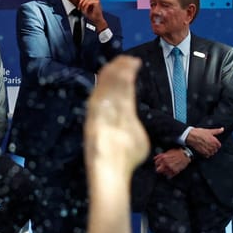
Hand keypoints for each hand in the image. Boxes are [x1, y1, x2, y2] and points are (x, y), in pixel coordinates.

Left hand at [75, 0, 107, 29]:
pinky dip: (85, 7)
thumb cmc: (91, 15)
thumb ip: (82, 2)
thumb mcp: (84, 8)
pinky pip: (88, 2)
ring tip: (83, 10)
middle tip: (79, 8)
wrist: (96, 20)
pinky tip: (85, 11)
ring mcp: (96, 0)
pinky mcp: (97, 2)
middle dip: (80, 2)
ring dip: (82, 6)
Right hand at [85, 55, 148, 175]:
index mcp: (119, 116)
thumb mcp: (137, 138)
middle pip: (114, 87)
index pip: (122, 92)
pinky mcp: (94, 119)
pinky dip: (106, 85)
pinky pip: (99, 96)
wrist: (112, 174)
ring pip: (107, 89)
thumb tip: (138, 121)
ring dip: (114, 74)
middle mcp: (109, 113)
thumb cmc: (125, 161)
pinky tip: (114, 73)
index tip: (132, 64)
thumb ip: (136, 126)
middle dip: (120, 72)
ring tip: (124, 60)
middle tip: (128, 58)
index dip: (126, 78)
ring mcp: (101, 115)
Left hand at [153, 149, 189, 177]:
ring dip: (165, 172)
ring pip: (163, 173)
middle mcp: (166, 163)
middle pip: (158, 170)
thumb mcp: (168, 152)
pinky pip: (169, 176)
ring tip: (168, 169)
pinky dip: (169, 174)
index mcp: (163, 158)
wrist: (186, 154)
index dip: (157, 164)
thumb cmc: (177, 152)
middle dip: (159, 169)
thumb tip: (154, 159)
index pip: (156, 163)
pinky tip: (171, 171)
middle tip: (162, 168)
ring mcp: (170, 168)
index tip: (159, 164)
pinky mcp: (175, 171)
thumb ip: (160, 155)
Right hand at [185, 127, 223, 157]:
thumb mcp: (209, 130)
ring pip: (211, 153)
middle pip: (215, 150)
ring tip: (209, 150)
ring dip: (211, 152)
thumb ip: (217, 131)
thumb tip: (222, 129)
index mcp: (214, 140)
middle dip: (214, 149)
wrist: (190, 135)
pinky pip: (206, 155)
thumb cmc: (199, 132)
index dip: (217, 145)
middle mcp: (211, 145)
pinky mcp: (201, 151)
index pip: (219, 145)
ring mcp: (206, 149)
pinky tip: (205, 152)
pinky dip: (206, 154)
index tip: (216, 144)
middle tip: (212, 147)